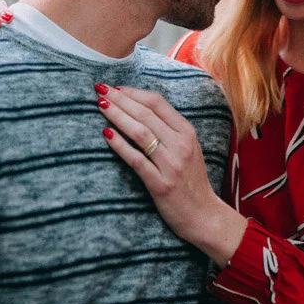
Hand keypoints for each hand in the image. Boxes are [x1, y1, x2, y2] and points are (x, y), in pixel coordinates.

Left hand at [95, 85, 247, 265]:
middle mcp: (181, 145)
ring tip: (100, 105)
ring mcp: (172, 164)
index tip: (115, 87)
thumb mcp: (188, 149)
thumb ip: (170, 130)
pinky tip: (106, 134)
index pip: (157, 103)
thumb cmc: (191, 181)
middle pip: (146, 114)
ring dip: (118, 116)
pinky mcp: (161, 184)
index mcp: (187, 132)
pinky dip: (120, 145)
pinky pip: (137, 160)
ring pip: (140, 132)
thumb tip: (139, 109)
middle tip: (100, 89)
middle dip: (121, 99)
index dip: (134, 93)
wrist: (203, 215)